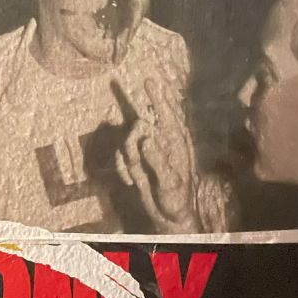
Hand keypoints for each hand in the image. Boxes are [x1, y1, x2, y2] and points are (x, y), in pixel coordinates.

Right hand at [111, 78, 200, 232]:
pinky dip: (124, 169)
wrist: (169, 217)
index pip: (166, 114)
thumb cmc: (176, 199)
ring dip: (129, 161)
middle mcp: (160, 142)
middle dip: (132, 142)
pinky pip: (121, 156)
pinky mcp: (135, 161)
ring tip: (139, 178)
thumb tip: (146, 137)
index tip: (148, 80)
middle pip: (140, 125)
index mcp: (175, 142)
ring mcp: (146, 151)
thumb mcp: (170, 182)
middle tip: (135, 162)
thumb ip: (157, 160)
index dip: (157, 97)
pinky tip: (134, 182)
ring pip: (127, 142)